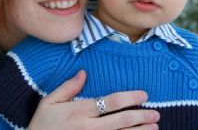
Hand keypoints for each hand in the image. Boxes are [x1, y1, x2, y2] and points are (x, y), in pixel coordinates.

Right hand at [28, 70, 159, 129]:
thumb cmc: (41, 125)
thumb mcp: (48, 102)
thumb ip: (68, 88)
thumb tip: (83, 73)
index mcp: (80, 111)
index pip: (110, 102)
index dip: (129, 98)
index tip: (144, 95)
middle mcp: (89, 127)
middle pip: (120, 120)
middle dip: (140, 116)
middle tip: (156, 114)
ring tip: (155, 128)